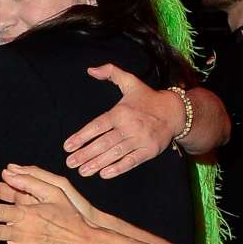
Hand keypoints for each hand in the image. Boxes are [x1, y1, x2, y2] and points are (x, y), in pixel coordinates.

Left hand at [62, 66, 182, 177]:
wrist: (175, 111)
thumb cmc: (147, 98)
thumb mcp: (130, 82)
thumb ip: (110, 72)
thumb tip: (91, 70)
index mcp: (121, 112)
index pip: (97, 126)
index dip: (81, 137)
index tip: (67, 146)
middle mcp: (130, 126)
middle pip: (104, 142)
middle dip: (85, 154)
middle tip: (70, 163)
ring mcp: (140, 139)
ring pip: (115, 153)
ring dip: (97, 163)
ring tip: (82, 171)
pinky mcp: (149, 151)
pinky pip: (131, 161)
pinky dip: (118, 168)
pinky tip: (104, 174)